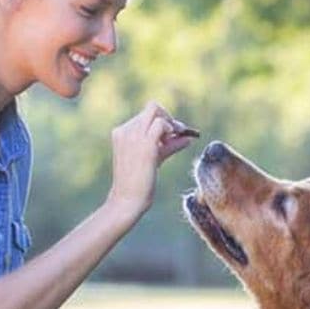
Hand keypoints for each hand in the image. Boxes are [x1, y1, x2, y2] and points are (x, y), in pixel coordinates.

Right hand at [107, 101, 197, 220]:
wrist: (127, 200)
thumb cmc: (138, 184)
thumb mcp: (152, 159)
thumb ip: (166, 146)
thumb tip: (187, 138)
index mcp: (121, 133)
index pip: (144, 116)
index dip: (160, 121)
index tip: (170, 135)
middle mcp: (125, 130)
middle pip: (151, 108)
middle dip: (167, 118)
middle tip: (177, 133)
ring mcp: (133, 135)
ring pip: (156, 111)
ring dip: (171, 124)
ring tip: (177, 139)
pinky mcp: (146, 143)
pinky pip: (162, 124)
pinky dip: (173, 129)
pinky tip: (177, 141)